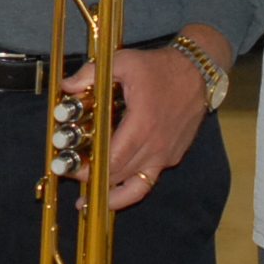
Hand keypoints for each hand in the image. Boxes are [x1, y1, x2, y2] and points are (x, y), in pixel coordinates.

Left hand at [70, 25, 224, 211]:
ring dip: (111, 194)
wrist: (197, 73)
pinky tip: (114, 193)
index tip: (70, 169)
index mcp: (143, 124)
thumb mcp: (124, 62)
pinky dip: (131, 190)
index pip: (112, 159)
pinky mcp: (172, 157)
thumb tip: (66, 85)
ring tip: (88, 201)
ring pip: (136, 187)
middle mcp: (156, 145)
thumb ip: (91, 73)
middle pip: (120, 175)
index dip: (90, 169)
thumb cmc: (160, 68)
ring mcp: (166, 154)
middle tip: (70, 177)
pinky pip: (149, 181)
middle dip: (93, 180)